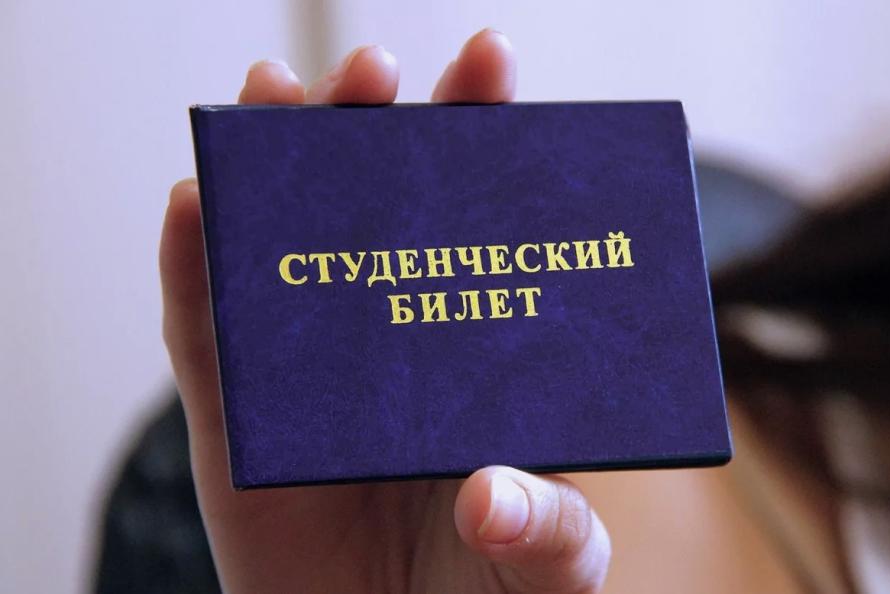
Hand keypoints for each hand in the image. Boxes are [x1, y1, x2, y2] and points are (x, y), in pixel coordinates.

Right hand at [160, 29, 609, 593]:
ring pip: (279, 250)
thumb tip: (488, 495)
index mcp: (466, 348)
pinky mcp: (233, 419)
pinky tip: (195, 203)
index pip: (474, 224)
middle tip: (374, 67)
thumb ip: (549, 532)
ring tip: (270, 94)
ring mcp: (305, 371)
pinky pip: (204, 335)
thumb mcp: (548, 565)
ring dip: (270, 168)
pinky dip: (193, 268)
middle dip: (368, 127)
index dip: (478, 139)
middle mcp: (384, 340)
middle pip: (373, 212)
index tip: (488, 63)